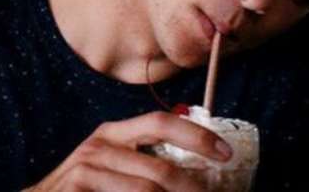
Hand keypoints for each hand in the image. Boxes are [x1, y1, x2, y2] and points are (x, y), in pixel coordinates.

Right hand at [23, 110, 232, 191]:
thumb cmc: (84, 188)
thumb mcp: (112, 165)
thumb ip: (143, 160)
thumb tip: (198, 167)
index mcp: (113, 133)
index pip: (160, 123)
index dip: (196, 135)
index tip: (225, 152)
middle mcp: (100, 146)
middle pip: (161, 169)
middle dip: (195, 190)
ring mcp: (86, 171)